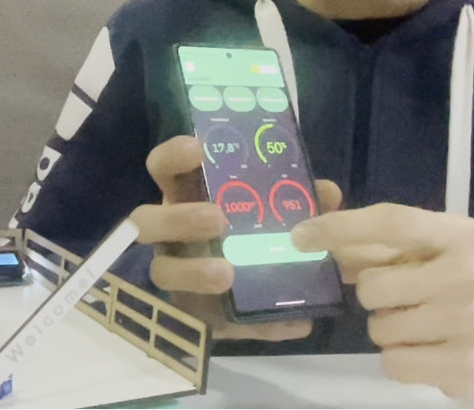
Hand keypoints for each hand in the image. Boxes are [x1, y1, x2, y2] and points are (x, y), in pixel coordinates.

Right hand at [130, 135, 342, 340]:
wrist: (261, 291)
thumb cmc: (253, 232)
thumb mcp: (276, 212)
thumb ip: (299, 201)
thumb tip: (327, 191)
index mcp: (186, 198)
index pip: (162, 169)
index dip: (172, 157)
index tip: (197, 149)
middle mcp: (170, 234)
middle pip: (146, 221)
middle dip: (178, 218)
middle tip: (217, 219)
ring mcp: (175, 275)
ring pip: (162, 273)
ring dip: (194, 272)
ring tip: (226, 274)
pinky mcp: (193, 317)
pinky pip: (213, 323)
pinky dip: (253, 324)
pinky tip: (285, 323)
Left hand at [290, 203, 473, 401]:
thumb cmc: (469, 282)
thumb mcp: (438, 250)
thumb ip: (383, 244)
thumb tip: (316, 238)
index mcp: (460, 235)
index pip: (392, 222)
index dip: (342, 227)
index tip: (301, 235)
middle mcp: (468, 274)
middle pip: (373, 286)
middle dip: (375, 296)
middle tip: (404, 298)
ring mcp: (469, 324)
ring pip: (380, 328)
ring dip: (389, 329)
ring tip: (422, 326)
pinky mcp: (465, 367)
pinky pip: (393, 363)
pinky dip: (401, 359)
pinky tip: (430, 351)